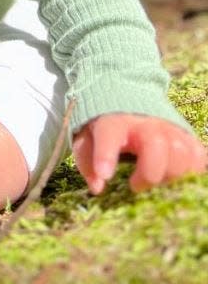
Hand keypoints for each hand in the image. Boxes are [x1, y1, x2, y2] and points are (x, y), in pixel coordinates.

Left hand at [72, 113, 206, 194]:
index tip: (105, 175)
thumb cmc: (108, 127)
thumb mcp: (87, 137)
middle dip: (149, 172)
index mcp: (115, 120)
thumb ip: (86, 160)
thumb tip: (98, 187)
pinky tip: (176, 178)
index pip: (110, 132)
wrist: (129, 96)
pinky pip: (198, 156)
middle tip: (135, 185)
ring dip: (170, 175)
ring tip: (157, 182)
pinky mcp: (187, 136)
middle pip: (156, 144)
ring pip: (181, 152)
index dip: (107, 154)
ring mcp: (169, 128)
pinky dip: (191, 172)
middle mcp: (145, 122)